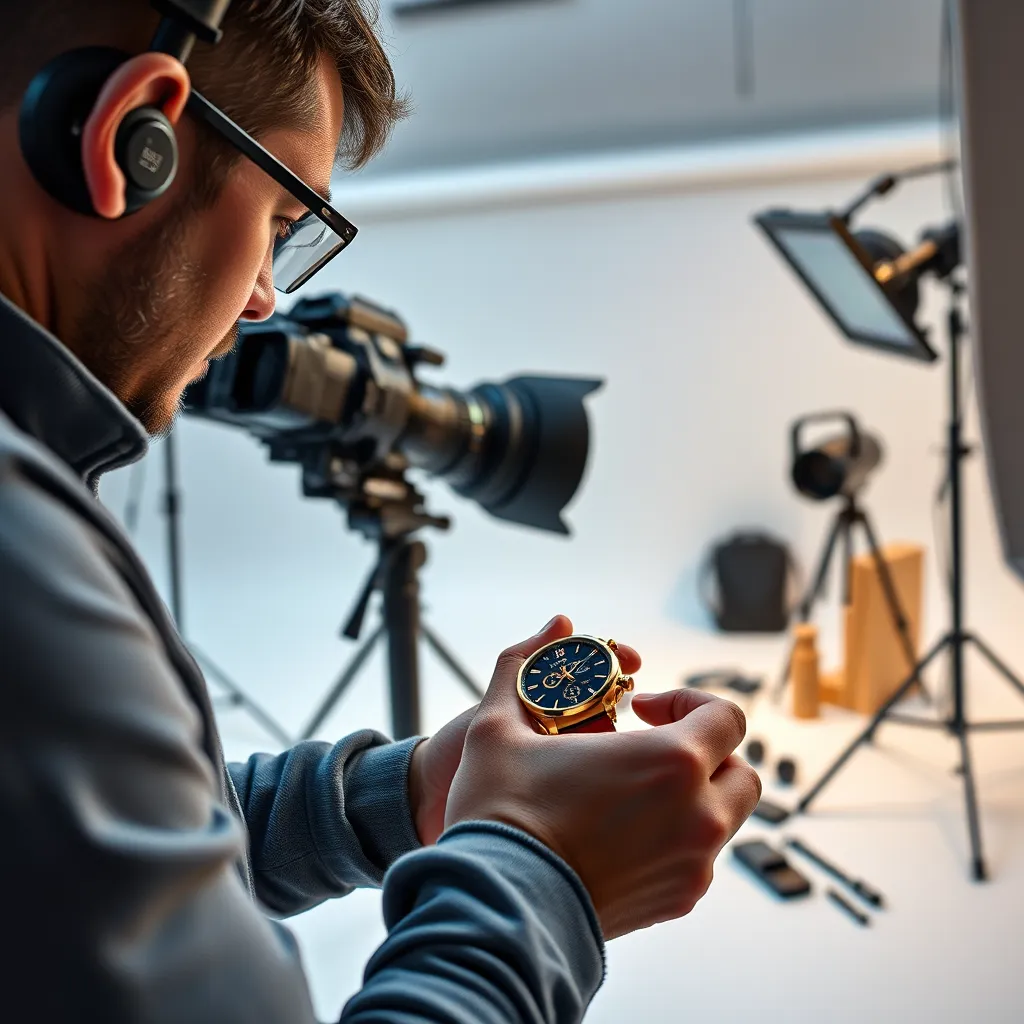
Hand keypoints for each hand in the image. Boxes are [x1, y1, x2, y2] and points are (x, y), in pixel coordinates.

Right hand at [444, 615, 760, 939]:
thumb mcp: (495, 727)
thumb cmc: (501, 814)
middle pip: (740, 768)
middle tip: (650, 748)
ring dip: (694, 795)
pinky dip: (677, 838)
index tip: (645, 709)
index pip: (728, 716)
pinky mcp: (678, 901)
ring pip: (725, 816)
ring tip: (635, 793)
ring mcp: (693, 864)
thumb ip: (523, 664)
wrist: (497, 910)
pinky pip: (699, 858)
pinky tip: (623, 834)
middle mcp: (699, 815)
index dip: (690, 702)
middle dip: (703, 751)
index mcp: (672, 763)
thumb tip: (553, 623)